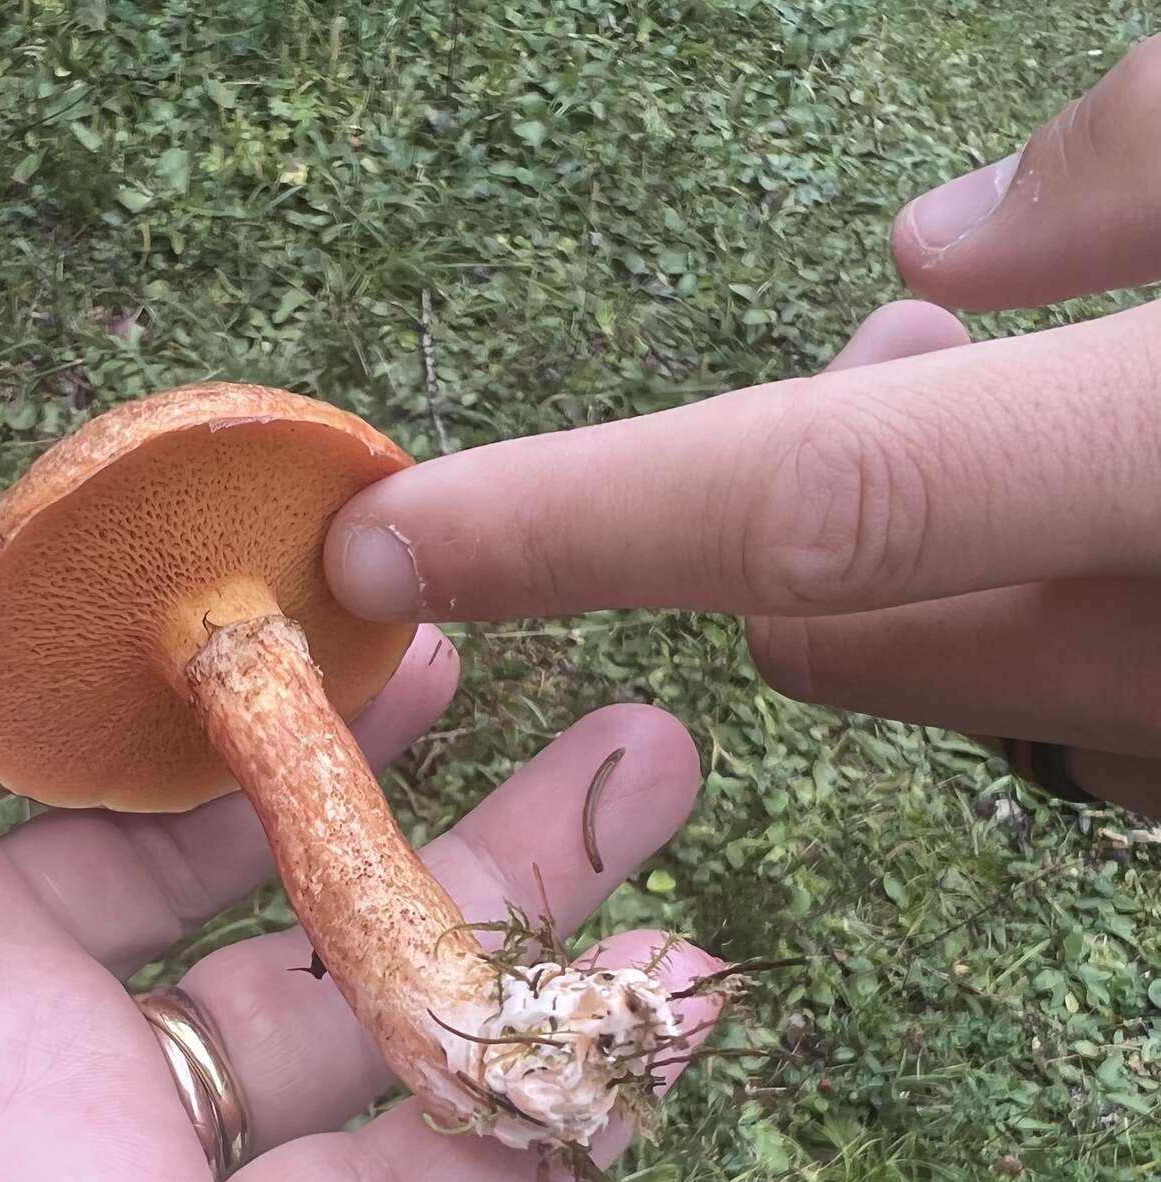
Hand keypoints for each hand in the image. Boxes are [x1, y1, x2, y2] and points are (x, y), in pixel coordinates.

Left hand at [0, 239, 715, 1181]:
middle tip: (497, 630)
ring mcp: (75, 1159)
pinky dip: (530, 1138)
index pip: (22, 674)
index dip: (164, 590)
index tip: (312, 515)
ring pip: (339, 1011)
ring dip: (505, 897)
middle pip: (219, 829)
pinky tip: (668, 1020)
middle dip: (371, 729)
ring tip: (655, 766)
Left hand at [325, 38, 1160, 817]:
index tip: (388, 542)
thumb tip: (933, 240)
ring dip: (928, 566)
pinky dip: (1039, 622)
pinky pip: (1065, 724)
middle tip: (906, 349)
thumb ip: (1137, 163)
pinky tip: (1122, 521)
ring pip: (943, 681)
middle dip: (791, 515)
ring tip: (1051, 417)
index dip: (582, 524)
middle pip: (833, 634)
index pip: (815, 513)